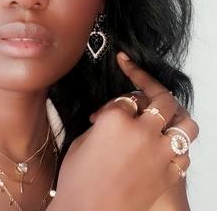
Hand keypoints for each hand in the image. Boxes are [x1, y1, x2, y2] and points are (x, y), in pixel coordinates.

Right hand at [48, 52, 198, 210]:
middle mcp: (143, 132)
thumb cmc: (77, 179)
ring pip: (185, 125)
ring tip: (161, 115)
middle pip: (162, 99)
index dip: (112, 103)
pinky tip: (161, 147)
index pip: (124, 98)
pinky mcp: (169, 175)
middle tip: (140, 83)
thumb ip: (104, 122)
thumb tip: (114, 117)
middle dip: (150, 87)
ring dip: (174, 116)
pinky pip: (183, 154)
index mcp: (116, 120)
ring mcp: (160, 154)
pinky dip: (175, 147)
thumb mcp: (83, 140)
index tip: (103, 111)